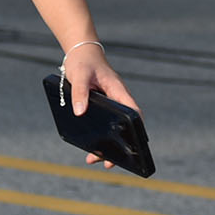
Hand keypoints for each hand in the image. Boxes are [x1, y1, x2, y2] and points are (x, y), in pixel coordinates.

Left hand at [62, 45, 140, 168]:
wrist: (80, 51)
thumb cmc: (83, 62)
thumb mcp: (78, 75)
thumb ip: (79, 92)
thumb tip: (80, 112)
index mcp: (118, 90)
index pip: (133, 111)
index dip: (136, 128)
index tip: (134, 145)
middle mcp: (118, 98)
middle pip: (125, 125)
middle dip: (120, 145)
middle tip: (109, 163)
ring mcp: (111, 102)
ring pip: (115, 126)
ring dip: (107, 143)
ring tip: (94, 159)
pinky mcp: (102, 104)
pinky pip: (105, 122)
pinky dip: (99, 134)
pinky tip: (89, 145)